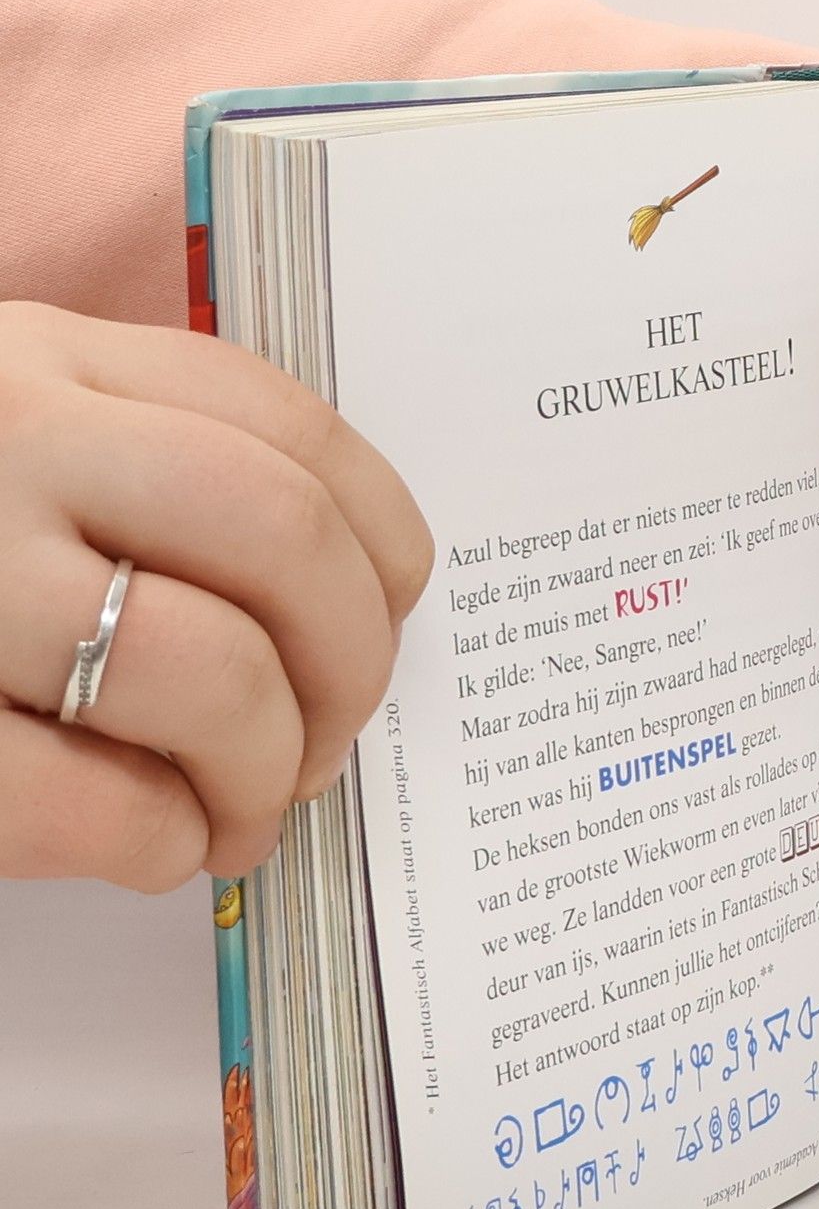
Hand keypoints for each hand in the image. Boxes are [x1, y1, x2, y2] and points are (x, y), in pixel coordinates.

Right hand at [0, 304, 432, 888]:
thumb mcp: (14, 438)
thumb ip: (150, 469)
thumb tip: (355, 603)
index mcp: (48, 362)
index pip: (292, 430)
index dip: (385, 545)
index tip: (390, 616)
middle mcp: (0, 442)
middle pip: (283, 542)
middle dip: (353, 668)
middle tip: (330, 740)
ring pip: (205, 673)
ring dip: (266, 772)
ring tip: (244, 811)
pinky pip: (89, 804)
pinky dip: (163, 843)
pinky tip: (157, 847)